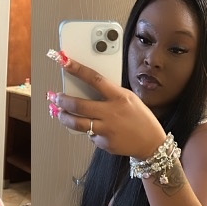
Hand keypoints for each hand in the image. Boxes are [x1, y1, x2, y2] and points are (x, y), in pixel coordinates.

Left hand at [46, 54, 165, 156]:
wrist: (151, 143)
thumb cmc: (140, 117)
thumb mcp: (129, 98)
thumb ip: (110, 93)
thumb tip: (88, 88)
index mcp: (119, 97)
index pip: (94, 79)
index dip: (78, 69)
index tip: (65, 62)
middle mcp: (112, 113)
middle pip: (79, 105)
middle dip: (62, 100)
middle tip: (55, 97)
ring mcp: (107, 129)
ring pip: (77, 123)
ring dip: (64, 117)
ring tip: (59, 113)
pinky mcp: (104, 143)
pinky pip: (90, 135)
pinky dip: (88, 130)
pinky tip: (92, 128)